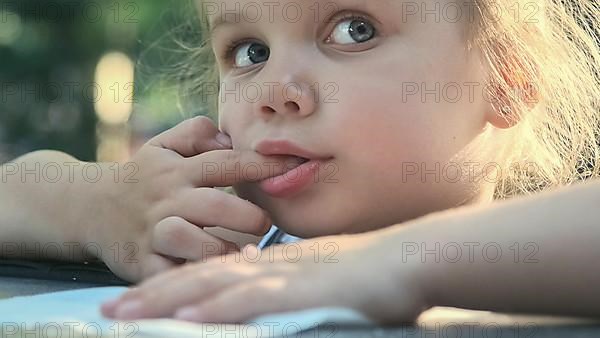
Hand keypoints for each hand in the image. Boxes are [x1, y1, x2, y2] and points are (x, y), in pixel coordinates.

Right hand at [82, 116, 297, 281]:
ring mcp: (151, 232)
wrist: (88, 208)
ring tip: (243, 253)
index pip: (227, 163)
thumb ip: (197, 132)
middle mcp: (166, 200)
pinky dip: (189, 277)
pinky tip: (211, 277)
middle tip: (265, 223)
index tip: (294, 164)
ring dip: (221, 250)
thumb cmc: (142, 176)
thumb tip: (230, 139)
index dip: (263, 163)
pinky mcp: (141, 262)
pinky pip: (167, 274)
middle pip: (215, 206)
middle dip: (248, 216)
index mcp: (178, 170)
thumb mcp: (163, 145)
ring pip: (189, 241)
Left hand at [101, 231, 430, 323]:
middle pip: (200, 277)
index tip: (136, 299)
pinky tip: (187, 314)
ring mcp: (282, 277)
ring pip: (214, 285)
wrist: (406, 260)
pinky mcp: (302, 289)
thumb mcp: (317, 280)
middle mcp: (267, 267)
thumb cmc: (368, 273)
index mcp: (270, 265)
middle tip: (109, 306)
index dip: (171, 285)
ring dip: (167, 299)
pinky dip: (217, 304)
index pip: (211, 273)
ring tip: (126, 312)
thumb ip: (287, 285)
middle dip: (152, 294)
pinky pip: (252, 297)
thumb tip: (262, 293)